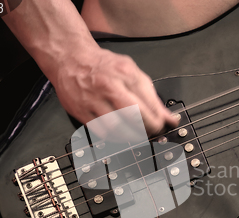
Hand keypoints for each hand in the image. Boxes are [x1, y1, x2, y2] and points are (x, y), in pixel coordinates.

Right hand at [52, 46, 178, 140]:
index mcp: (124, 74)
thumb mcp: (131, 71)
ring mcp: (93, 100)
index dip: (159, 118)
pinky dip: (115, 137)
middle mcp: (108, 86)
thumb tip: (169, 117)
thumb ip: (150, 94)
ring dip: (132, 136)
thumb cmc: (103, 65)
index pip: (148, 101)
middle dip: (148, 128)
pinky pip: (101, 132)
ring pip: (117, 127)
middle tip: (153, 131)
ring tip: (138, 134)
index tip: (164, 124)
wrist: (70, 58)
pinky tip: (121, 135)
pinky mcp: (81, 111)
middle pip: (134, 115)